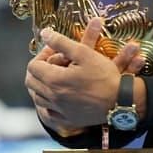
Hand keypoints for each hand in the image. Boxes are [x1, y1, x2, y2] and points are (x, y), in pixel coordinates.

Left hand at [26, 18, 145, 133]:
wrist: (121, 101)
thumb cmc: (104, 76)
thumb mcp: (84, 53)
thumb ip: (61, 42)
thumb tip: (45, 34)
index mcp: (54, 80)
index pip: (33, 66)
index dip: (41, 55)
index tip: (54, 51)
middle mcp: (53, 97)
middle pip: (31, 82)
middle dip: (38, 70)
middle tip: (51, 63)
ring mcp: (60, 110)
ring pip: (38, 98)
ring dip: (41, 86)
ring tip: (54, 77)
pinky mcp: (68, 119)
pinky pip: (49, 113)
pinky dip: (48, 104)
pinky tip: (57, 97)